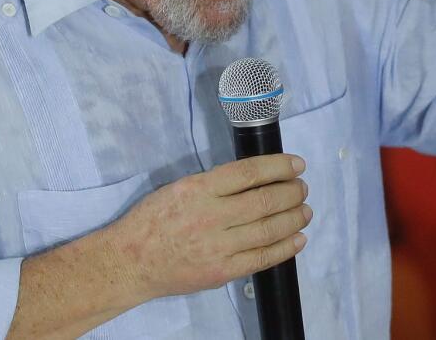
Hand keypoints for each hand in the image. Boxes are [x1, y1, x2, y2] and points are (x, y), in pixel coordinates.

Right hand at [105, 154, 311, 301]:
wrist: (129, 261)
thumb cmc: (152, 220)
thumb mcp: (179, 187)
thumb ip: (215, 183)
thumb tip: (255, 177)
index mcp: (199, 189)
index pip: (249, 172)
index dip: (279, 166)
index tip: (297, 164)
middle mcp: (211, 216)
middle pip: (264, 201)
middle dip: (291, 192)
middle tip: (302, 188)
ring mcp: (218, 247)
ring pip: (268, 230)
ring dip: (293, 218)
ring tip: (305, 210)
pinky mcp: (221, 272)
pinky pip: (261, 259)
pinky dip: (285, 248)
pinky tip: (298, 239)